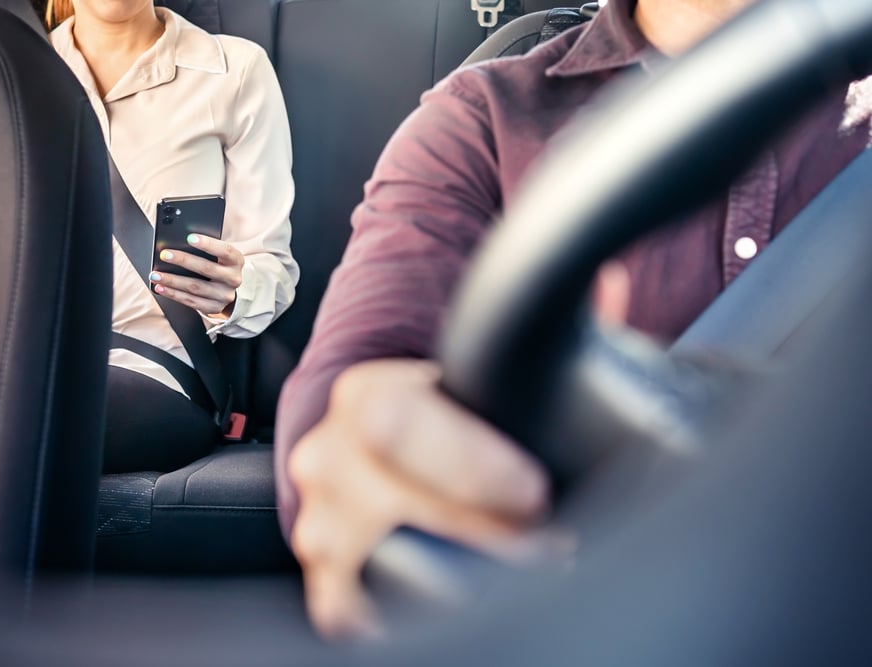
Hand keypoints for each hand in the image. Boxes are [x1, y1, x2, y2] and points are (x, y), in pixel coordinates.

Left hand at [149, 234, 244, 317]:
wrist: (228, 289)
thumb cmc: (219, 265)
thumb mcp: (219, 256)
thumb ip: (206, 249)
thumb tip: (179, 243)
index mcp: (236, 261)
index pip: (225, 251)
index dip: (208, 244)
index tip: (189, 237)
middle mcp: (233, 279)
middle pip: (207, 269)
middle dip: (183, 261)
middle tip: (164, 255)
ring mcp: (224, 295)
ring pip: (195, 287)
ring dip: (172, 280)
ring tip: (155, 274)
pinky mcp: (213, 307)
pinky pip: (190, 301)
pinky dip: (173, 294)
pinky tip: (161, 287)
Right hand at [286, 263, 628, 638]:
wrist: (371, 440)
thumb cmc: (440, 412)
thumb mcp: (479, 373)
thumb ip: (536, 334)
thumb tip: (613, 283)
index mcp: (367, 394)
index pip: (401, 426)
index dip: (473, 466)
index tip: (533, 493)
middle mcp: (330, 453)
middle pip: (392, 503)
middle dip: (476, 531)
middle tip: (540, 543)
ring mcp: (319, 517)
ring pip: (375, 561)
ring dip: (445, 576)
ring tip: (505, 574)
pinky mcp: (324, 572)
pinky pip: (347, 610)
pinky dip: (394, 612)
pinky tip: (444, 602)